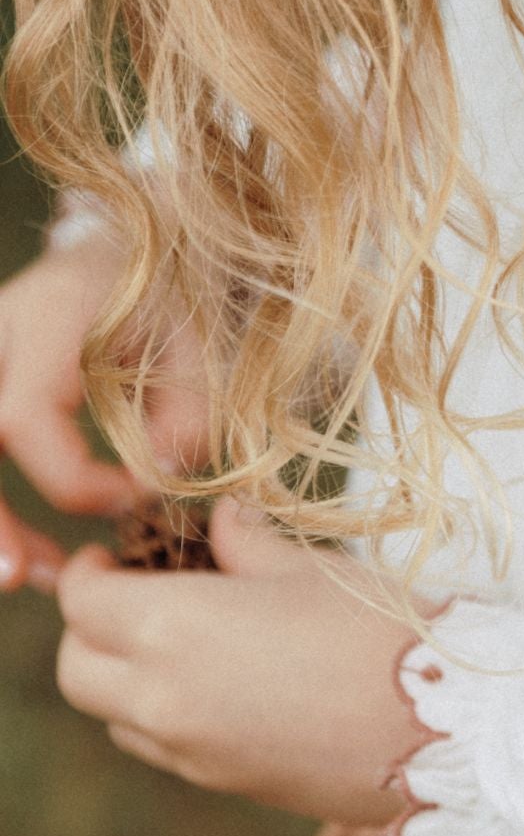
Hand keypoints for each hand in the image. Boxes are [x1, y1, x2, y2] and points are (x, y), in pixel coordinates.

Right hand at [0, 222, 207, 589]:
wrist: (117, 256)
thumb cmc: (160, 300)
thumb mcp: (194, 341)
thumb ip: (187, 412)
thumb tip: (156, 485)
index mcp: (43, 320)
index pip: (24, 419)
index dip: (76, 478)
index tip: (137, 498)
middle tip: (18, 578)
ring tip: (22, 577)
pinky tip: (21, 552)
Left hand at [54, 497, 418, 825]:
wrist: (451, 729)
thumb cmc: (383, 629)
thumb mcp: (313, 568)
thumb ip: (248, 545)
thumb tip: (220, 523)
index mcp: (173, 630)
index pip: (84, 604)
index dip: (90, 572)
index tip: (112, 554)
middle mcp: (163, 698)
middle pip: (77, 672)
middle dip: (90, 631)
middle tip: (133, 595)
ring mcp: (191, 752)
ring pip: (114, 718)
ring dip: (124, 678)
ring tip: (181, 640)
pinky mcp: (226, 784)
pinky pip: (163, 746)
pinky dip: (166, 713)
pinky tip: (224, 681)